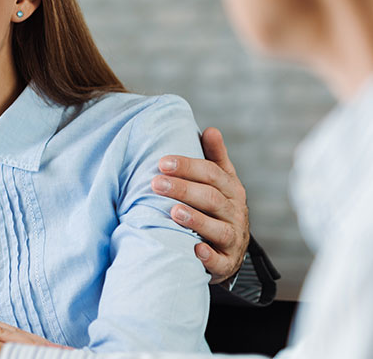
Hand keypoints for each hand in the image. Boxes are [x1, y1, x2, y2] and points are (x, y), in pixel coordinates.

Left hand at [151, 127, 250, 283]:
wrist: (230, 251)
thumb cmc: (217, 209)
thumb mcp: (221, 183)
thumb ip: (215, 158)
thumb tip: (211, 130)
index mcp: (232, 191)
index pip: (212, 174)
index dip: (188, 167)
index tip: (163, 162)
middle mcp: (236, 213)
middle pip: (211, 199)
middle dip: (183, 189)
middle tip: (156, 183)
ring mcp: (233, 239)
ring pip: (219, 229)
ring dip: (195, 220)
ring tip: (173, 212)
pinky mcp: (227, 263)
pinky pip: (220, 261)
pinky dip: (208, 256)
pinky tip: (194, 250)